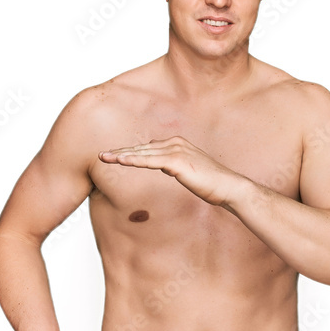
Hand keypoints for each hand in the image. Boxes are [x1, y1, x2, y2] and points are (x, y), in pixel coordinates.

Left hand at [98, 136, 243, 205]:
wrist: (228, 187)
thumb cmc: (210, 183)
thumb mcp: (187, 171)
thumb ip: (173, 165)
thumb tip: (162, 165)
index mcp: (177, 144)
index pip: (147, 147)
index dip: (130, 152)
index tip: (114, 156)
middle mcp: (175, 143)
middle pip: (141, 148)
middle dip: (120, 151)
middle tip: (102, 155)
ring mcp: (176, 151)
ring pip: (143, 152)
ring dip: (122, 155)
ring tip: (104, 157)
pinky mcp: (177, 161)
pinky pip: (150, 161)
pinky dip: (134, 160)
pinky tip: (121, 161)